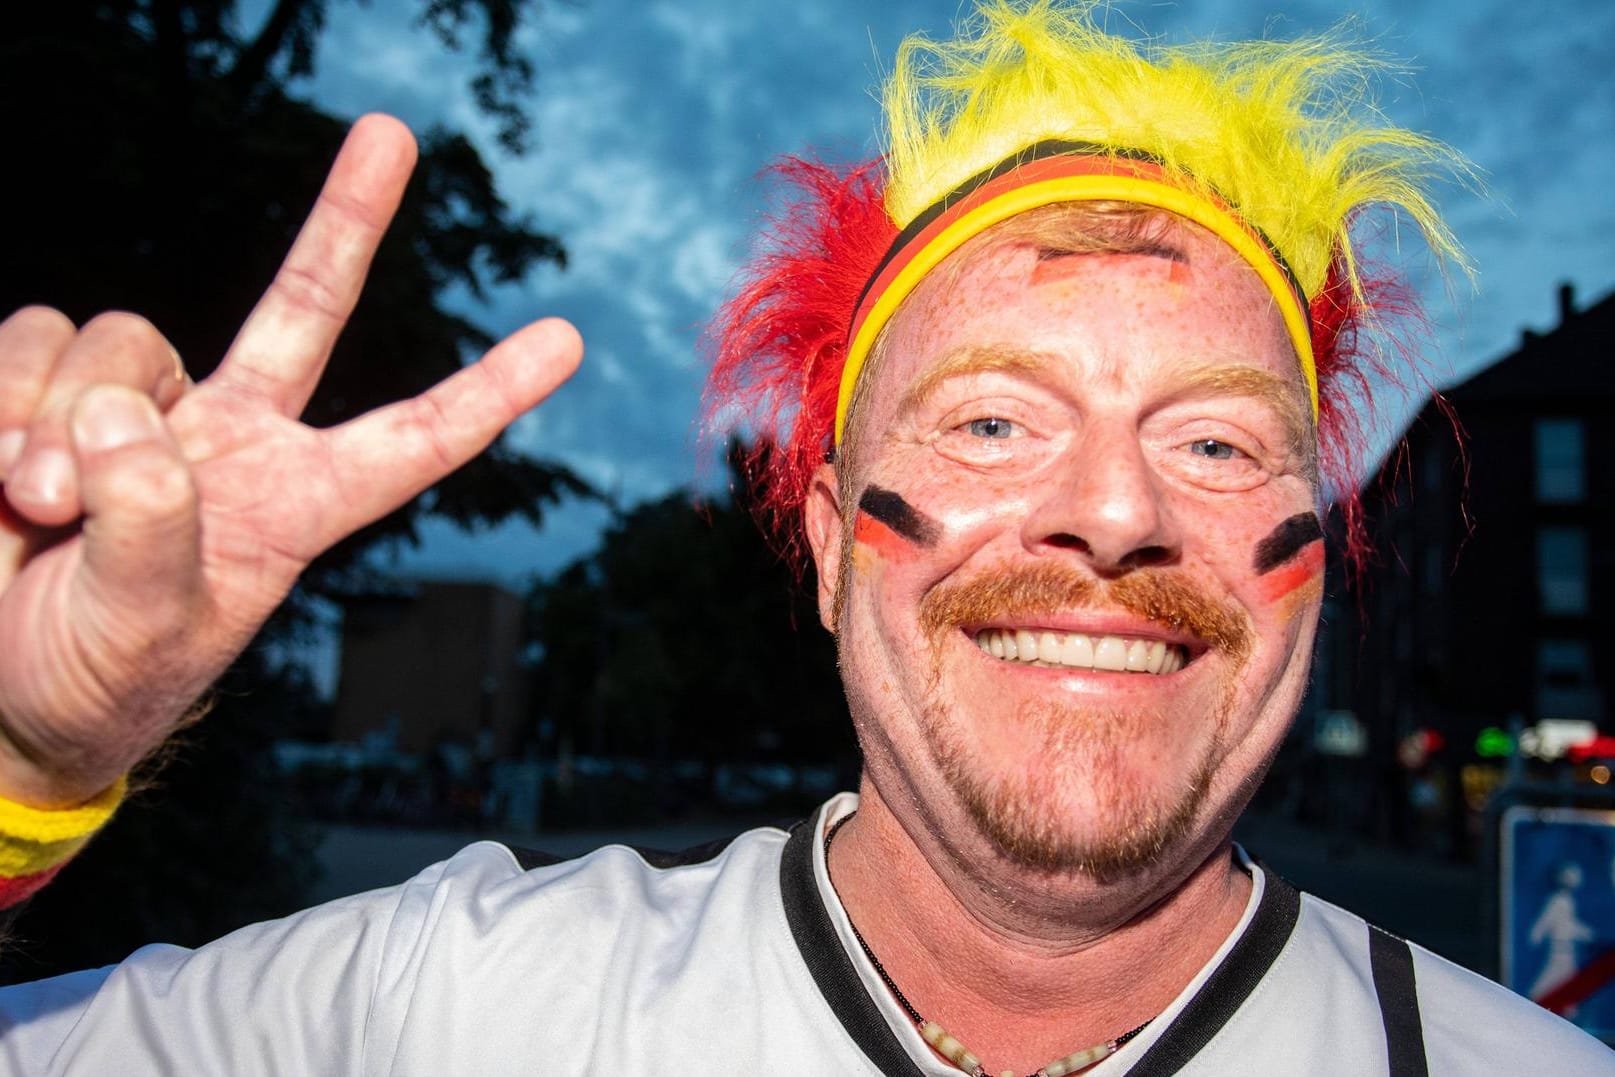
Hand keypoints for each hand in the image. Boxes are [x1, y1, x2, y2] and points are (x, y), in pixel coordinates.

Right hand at [0, 115, 581, 808]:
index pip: (411, 441)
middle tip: (393, 130)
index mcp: (294, 504)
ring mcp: (143, 409)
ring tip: (34, 509)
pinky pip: (33, 340)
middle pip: (305, 305)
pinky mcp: (49, 390)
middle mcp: (232, 439)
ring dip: (56, 424)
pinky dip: (1, 401)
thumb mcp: (142, 628)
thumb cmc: (94, 675)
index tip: (565, 341)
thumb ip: (151, 528)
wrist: (1, 687)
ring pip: (119, 340)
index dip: (485, 392)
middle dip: (348, 218)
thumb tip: (126, 415)